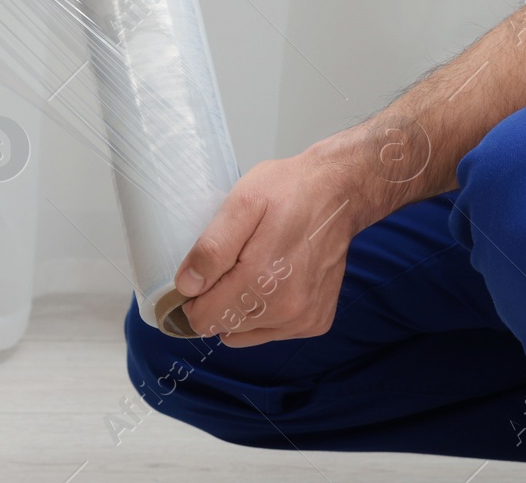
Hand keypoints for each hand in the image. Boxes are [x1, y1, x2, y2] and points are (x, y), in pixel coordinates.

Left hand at [173, 148, 372, 347]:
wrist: (338, 194)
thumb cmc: (288, 192)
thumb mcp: (241, 203)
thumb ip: (212, 248)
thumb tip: (187, 286)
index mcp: (261, 279)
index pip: (204, 319)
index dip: (193, 299)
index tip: (202, 274)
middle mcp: (285, 309)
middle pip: (224, 327)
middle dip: (218, 300)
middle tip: (232, 263)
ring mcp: (304, 319)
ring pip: (247, 334)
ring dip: (241, 309)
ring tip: (254, 270)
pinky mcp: (317, 322)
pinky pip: (272, 331)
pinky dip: (266, 313)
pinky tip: (275, 280)